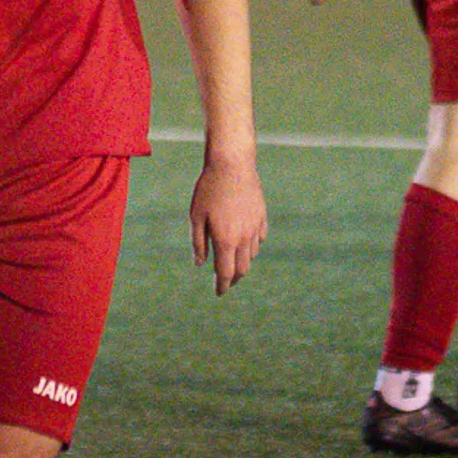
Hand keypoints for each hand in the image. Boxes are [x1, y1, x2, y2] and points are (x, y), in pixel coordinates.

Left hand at [188, 153, 267, 294]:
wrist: (232, 165)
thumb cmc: (209, 189)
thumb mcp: (196, 216)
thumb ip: (199, 243)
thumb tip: (200, 264)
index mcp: (226, 240)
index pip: (226, 273)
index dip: (222, 286)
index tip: (218, 293)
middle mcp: (244, 238)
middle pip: (242, 269)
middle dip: (233, 279)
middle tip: (225, 282)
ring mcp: (255, 227)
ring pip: (252, 255)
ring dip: (242, 263)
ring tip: (232, 262)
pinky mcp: (262, 216)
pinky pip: (260, 239)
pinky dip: (252, 246)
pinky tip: (245, 243)